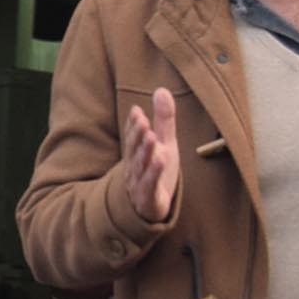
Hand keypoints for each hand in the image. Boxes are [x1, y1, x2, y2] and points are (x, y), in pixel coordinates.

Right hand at [121, 86, 181, 224]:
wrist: (151, 208)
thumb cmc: (157, 172)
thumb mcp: (165, 143)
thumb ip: (163, 119)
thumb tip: (161, 89)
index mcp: (137, 153)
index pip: (133, 138)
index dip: (134, 125)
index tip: (136, 111)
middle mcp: (135, 167)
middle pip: (134, 150)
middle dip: (138, 136)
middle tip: (142, 121)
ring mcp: (140, 183)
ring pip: (140, 166)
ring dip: (145, 152)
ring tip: (151, 137)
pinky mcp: (149, 197)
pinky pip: (150, 184)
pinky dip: (154, 172)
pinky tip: (161, 160)